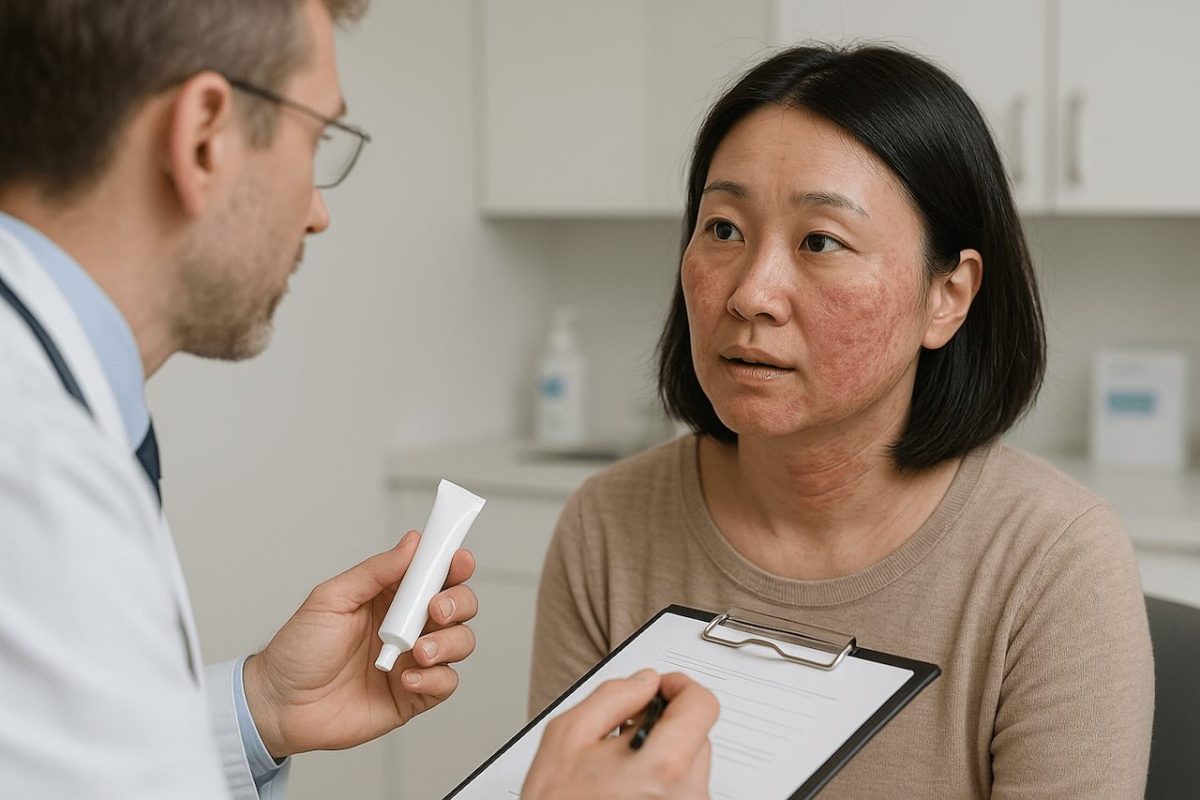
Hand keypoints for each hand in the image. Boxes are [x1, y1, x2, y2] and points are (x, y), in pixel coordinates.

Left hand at [243, 531, 477, 757]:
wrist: (279, 705)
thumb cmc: (298, 651)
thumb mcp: (331, 599)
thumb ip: (375, 571)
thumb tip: (411, 544)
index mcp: (390, 597)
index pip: (434, 573)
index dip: (453, 564)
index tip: (459, 559)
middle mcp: (408, 626)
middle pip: (458, 606)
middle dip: (458, 603)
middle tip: (436, 609)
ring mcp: (413, 661)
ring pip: (460, 642)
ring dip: (449, 642)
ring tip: (418, 651)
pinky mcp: (413, 695)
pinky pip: (445, 683)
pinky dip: (435, 678)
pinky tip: (408, 678)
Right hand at [521, 670, 718, 799]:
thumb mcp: (568, 737)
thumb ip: (613, 697)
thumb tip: (644, 683)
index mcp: (664, 768)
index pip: (702, 705)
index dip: (678, 686)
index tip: (660, 686)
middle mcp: (688, 796)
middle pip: (696, 735)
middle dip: (663, 726)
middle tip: (624, 732)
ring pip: (689, 764)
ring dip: (661, 757)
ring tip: (618, 772)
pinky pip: (683, 790)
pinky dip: (661, 782)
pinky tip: (626, 790)